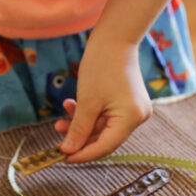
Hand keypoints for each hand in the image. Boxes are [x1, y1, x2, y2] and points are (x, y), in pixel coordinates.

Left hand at [55, 37, 150, 162]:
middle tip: (58, 137)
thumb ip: (78, 129)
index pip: (105, 146)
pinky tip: (72, 106)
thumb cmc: (102, 65)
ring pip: (102, 128)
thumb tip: (69, 151)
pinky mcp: (127, 103)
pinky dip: (89, 115)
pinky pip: (106, 117)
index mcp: (131, 118)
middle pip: (104, 139)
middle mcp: (137, 118)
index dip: (83, 154)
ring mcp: (134, 110)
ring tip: (60, 121)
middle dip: (80, 138)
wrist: (114, 38)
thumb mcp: (86, 101)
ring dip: (81, 126)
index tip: (63, 157)